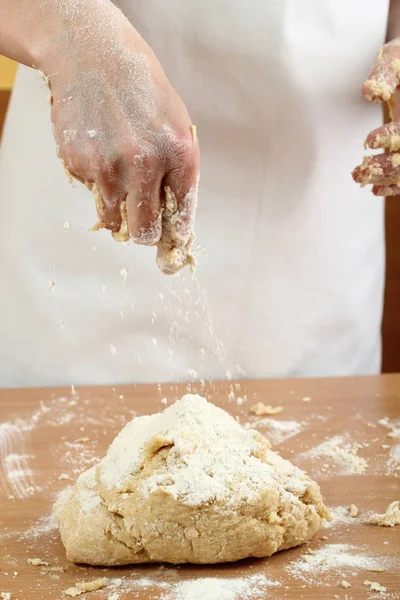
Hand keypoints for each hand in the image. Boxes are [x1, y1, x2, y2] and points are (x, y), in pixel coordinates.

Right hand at [43, 0, 198, 272]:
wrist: (94, 55)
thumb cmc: (142, 90)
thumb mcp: (177, 126)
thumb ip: (179, 175)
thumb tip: (174, 224)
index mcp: (180, 154)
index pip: (180, 219)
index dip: (174, 241)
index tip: (170, 257)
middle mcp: (146, 164)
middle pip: (144, 232)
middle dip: (143, 232)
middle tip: (140, 222)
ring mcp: (109, 166)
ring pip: (113, 221)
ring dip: (117, 207)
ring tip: (118, 171)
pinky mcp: (80, 163)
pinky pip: (91, 196)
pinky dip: (96, 184)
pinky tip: (100, 151)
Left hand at [352, 39, 399, 195]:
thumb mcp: (395, 58)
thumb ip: (384, 73)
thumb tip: (369, 92)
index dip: (390, 138)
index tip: (368, 141)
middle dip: (385, 166)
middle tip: (359, 171)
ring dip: (385, 177)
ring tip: (358, 177)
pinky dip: (395, 183)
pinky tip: (375, 189)